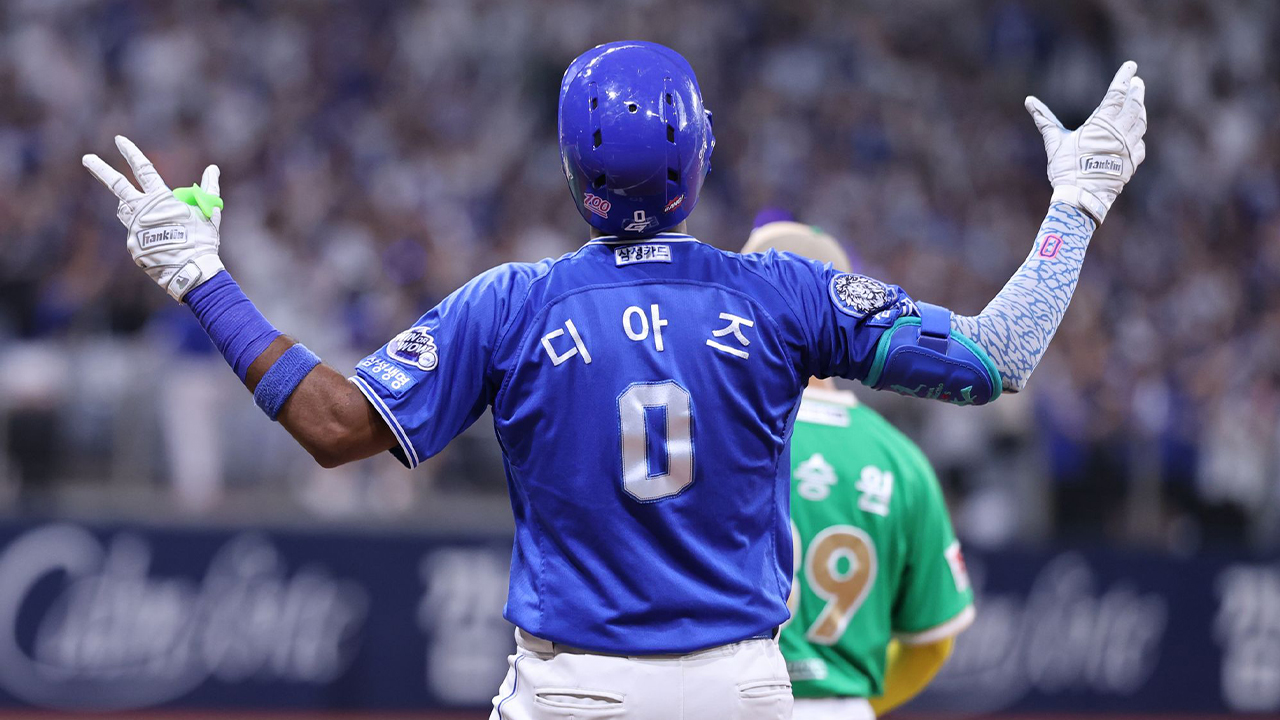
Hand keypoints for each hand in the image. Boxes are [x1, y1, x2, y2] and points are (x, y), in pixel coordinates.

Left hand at [82, 136, 224, 300]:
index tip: (119, 140)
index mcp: (160, 199)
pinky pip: (137, 234)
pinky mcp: (132, 245)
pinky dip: (147, 235)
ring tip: (145, 213)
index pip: (143, 169)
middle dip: (100, 169)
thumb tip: (213, 168)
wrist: (191, 271)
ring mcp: (134, 228)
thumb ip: (209, 188)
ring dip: (129, 206)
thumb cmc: (202, 241)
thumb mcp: (208, 212)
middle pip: (117, 185)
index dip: (130, 153)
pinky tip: (162, 245)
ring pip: (124, 210)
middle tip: (87, 158)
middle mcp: (142, 211)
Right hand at [1025, 61, 1146, 223]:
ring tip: (1138, 102)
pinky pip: (1139, 144)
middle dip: (1136, 91)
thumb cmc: (1066, 169)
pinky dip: (1138, 135)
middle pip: (1134, 105)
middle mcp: (1119, 133)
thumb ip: (1045, 120)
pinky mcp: (1131, 163)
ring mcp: (1128, 148)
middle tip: (1137, 81)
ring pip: (1140, 123)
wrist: (1081, 198)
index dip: (1124, 77)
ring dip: (1140, 110)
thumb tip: (1029, 101)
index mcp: (1102, 125)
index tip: (1131, 65)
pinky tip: (1135, 133)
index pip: (1117, 94)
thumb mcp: (1055, 142)